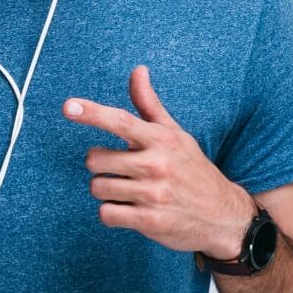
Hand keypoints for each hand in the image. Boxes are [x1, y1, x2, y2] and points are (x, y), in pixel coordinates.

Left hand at [63, 64, 257, 258]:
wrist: (224, 215)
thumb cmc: (193, 170)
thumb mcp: (175, 134)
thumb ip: (149, 104)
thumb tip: (138, 71)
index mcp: (161, 139)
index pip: (121, 121)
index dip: (92, 113)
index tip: (69, 106)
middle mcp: (157, 164)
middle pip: (96, 160)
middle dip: (99, 164)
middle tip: (117, 167)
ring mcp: (153, 194)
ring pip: (98, 187)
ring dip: (105, 189)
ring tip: (127, 189)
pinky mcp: (149, 221)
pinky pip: (107, 213)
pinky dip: (111, 212)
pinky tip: (129, 208)